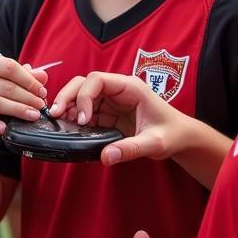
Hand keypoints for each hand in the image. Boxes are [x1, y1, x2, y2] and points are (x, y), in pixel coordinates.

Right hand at [0, 54, 47, 139]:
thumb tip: (43, 76)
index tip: (42, 91)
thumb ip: (26, 76)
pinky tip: (5, 128)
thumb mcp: (7, 81)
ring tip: (34, 115)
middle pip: (6, 86)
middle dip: (28, 97)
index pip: (9, 67)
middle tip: (41, 105)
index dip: (29, 80)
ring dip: (18, 110)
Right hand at [48, 72, 188, 166]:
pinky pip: (85, 110)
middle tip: (56, 115)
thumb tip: (105, 156)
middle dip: (67, 96)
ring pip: (80, 95)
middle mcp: (118, 90)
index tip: (81, 118)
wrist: (182, 138)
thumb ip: (130, 149)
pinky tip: (69, 128)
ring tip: (59, 122)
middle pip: (83, 83)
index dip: (84, 96)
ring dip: (67, 106)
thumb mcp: (154, 143)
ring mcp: (111, 100)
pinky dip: (74, 117)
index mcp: (130, 87)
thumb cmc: (173, 134)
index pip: (97, 80)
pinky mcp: (108, 112)